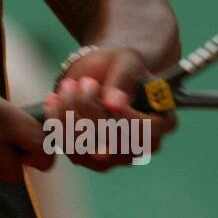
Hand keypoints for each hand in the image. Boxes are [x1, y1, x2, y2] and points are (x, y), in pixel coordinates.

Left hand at [41, 47, 175, 170]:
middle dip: (90, 109)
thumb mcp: (125, 61)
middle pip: (113, 143)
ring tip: (67, 86)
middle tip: (81, 82)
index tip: (102, 89)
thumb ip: (123, 78)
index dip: (122, 116)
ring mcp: (114, 157)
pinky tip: (54, 98)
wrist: (98, 73)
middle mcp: (141, 147)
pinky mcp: (87, 157)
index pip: (145, 133)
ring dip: (70, 116)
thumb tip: (115, 104)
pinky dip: (57, 123)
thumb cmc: (118, 65)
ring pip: (88, 149)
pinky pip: (69, 148)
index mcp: (162, 123)